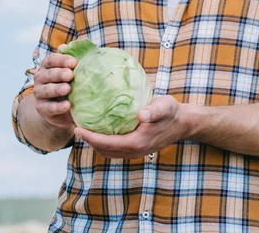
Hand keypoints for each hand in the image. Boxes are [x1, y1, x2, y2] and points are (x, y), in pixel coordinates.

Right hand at [33, 50, 76, 130]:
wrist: (62, 107)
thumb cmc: (70, 82)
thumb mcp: (73, 71)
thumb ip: (75, 59)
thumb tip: (82, 43)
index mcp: (48, 65)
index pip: (52, 59)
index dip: (62, 60)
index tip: (74, 62)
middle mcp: (40, 77)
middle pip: (49, 74)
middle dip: (59, 74)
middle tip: (70, 75)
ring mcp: (39, 93)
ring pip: (46, 90)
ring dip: (57, 89)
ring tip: (67, 89)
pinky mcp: (41, 108)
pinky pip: (48, 107)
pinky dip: (58, 107)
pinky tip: (67, 105)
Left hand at [75, 95, 189, 158]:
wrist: (183, 123)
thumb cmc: (172, 112)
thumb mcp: (164, 107)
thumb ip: (153, 111)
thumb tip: (142, 114)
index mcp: (137, 143)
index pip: (107, 143)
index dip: (91, 137)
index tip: (78, 128)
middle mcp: (134, 151)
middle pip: (104, 150)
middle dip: (88, 141)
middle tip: (75, 127)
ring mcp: (135, 152)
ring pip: (109, 151)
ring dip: (95, 143)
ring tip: (83, 130)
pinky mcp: (136, 148)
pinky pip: (115, 149)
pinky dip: (104, 142)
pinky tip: (100, 130)